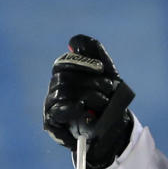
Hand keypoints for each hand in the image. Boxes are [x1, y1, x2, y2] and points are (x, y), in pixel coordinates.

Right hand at [44, 35, 134, 168]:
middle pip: (64, 78)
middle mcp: (55, 88)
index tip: (101, 68)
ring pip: (62, 93)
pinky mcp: (52, 123)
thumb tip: (74, 41)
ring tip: (104, 103)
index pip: (64, 63)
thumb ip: (94, 52)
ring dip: (89, 96)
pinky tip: (83, 110)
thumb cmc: (108, 98)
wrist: (115, 127)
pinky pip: (55, 114)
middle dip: (91, 82)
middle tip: (109, 89)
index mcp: (65, 74)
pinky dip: (70, 111)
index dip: (82, 63)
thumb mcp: (107, 74)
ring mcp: (52, 105)